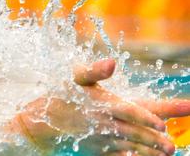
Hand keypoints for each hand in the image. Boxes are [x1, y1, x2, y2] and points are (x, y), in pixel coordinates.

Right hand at [13, 59, 184, 154]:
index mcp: (102, 105)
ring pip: (129, 146)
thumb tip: (112, 63)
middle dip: (155, 140)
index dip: (147, 118)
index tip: (163, 124)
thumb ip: (94, 71)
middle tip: (172, 147)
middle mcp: (103, 123)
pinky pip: (116, 155)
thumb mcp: (73, 78)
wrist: (36, 124)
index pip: (130, 111)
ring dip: (148, 151)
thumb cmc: (56, 97)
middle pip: (134, 132)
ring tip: (166, 154)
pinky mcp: (95, 149)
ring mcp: (99, 139)